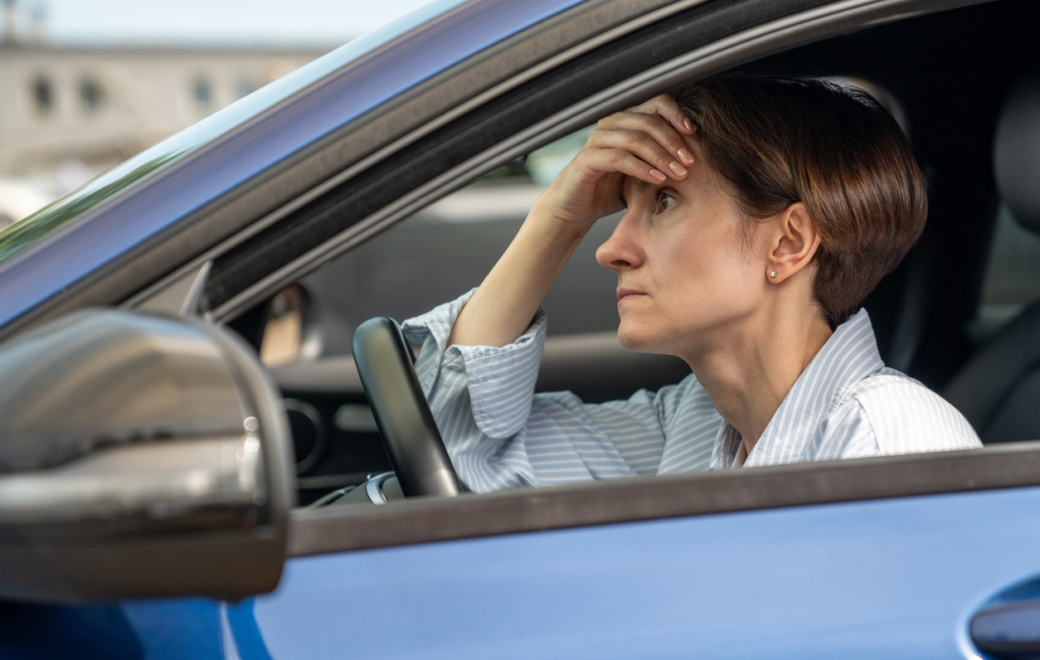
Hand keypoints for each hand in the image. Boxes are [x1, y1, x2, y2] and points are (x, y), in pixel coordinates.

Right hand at [535, 95, 695, 226]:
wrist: (578, 207)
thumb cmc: (612, 187)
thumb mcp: (643, 170)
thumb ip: (662, 158)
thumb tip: (697, 153)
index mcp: (626, 120)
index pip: (656, 104)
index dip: (676, 114)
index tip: (695, 132)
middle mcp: (610, 124)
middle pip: (648, 120)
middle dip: (673, 141)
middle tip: (690, 161)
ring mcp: (597, 140)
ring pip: (635, 138)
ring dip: (661, 156)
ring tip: (678, 173)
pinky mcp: (588, 159)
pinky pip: (619, 158)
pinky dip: (641, 168)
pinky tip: (657, 179)